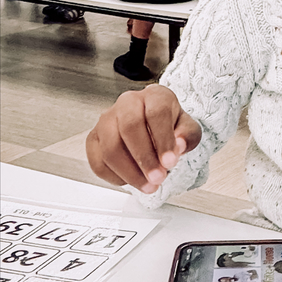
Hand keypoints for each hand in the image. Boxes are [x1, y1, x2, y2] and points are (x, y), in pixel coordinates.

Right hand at [85, 84, 201, 193]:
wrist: (154, 127)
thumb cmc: (171, 126)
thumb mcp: (188, 129)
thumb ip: (187, 136)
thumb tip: (178, 147)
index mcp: (154, 95)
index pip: (157, 113)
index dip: (163, 140)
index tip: (170, 162)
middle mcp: (127, 102)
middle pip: (129, 127)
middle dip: (144, 158)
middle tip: (158, 178)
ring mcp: (106, 120)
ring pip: (110, 147)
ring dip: (129, 172)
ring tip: (147, 185)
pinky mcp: (93, 138)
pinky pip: (98, 162)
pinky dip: (115, 177)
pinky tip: (132, 180)